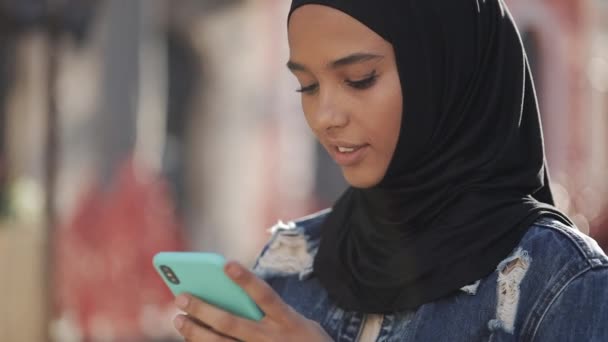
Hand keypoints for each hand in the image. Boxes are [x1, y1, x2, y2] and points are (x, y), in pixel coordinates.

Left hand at [172, 261, 333, 341]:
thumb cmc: (305, 340)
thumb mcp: (298, 322)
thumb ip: (271, 310)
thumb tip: (233, 297)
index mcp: (287, 320)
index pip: (265, 295)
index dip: (247, 279)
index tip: (226, 263)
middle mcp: (271, 338)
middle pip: (231, 323)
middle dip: (204, 309)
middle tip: (181, 297)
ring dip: (196, 332)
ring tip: (179, 319)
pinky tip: (191, 340)